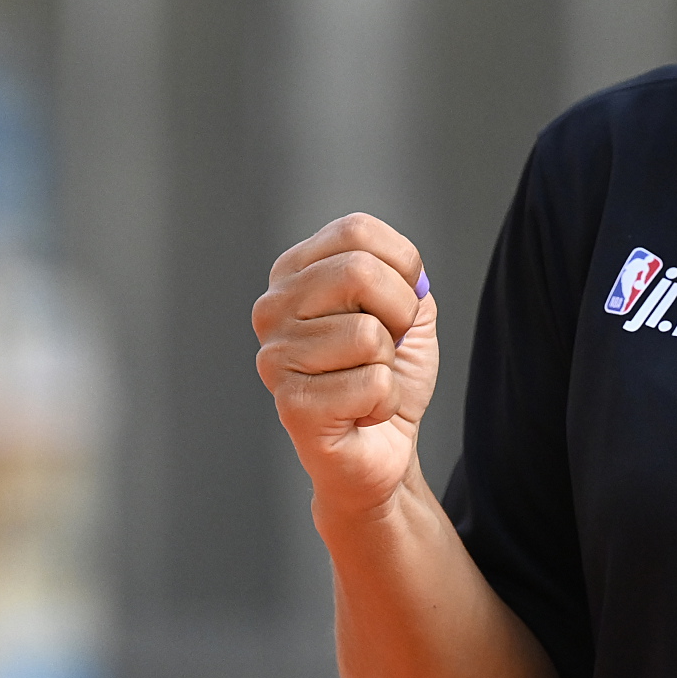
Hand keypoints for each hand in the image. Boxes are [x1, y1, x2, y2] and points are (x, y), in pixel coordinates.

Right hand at [252, 214, 439, 524]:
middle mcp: (272, 308)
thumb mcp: (404, 307)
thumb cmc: (386, 372)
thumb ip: (400, 273)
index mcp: (293, 272)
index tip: (395, 304)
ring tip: (365, 381)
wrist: (381, 447)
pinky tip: (362, 412)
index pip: (355, 230)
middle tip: (386, 346)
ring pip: (369, 333)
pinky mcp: (292, 404)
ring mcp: (275, 356)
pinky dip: (385, 401)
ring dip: (389, 364)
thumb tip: (404, 271)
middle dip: (399, 313)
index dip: (401, 266)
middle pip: (359, 271)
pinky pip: (372, 382)